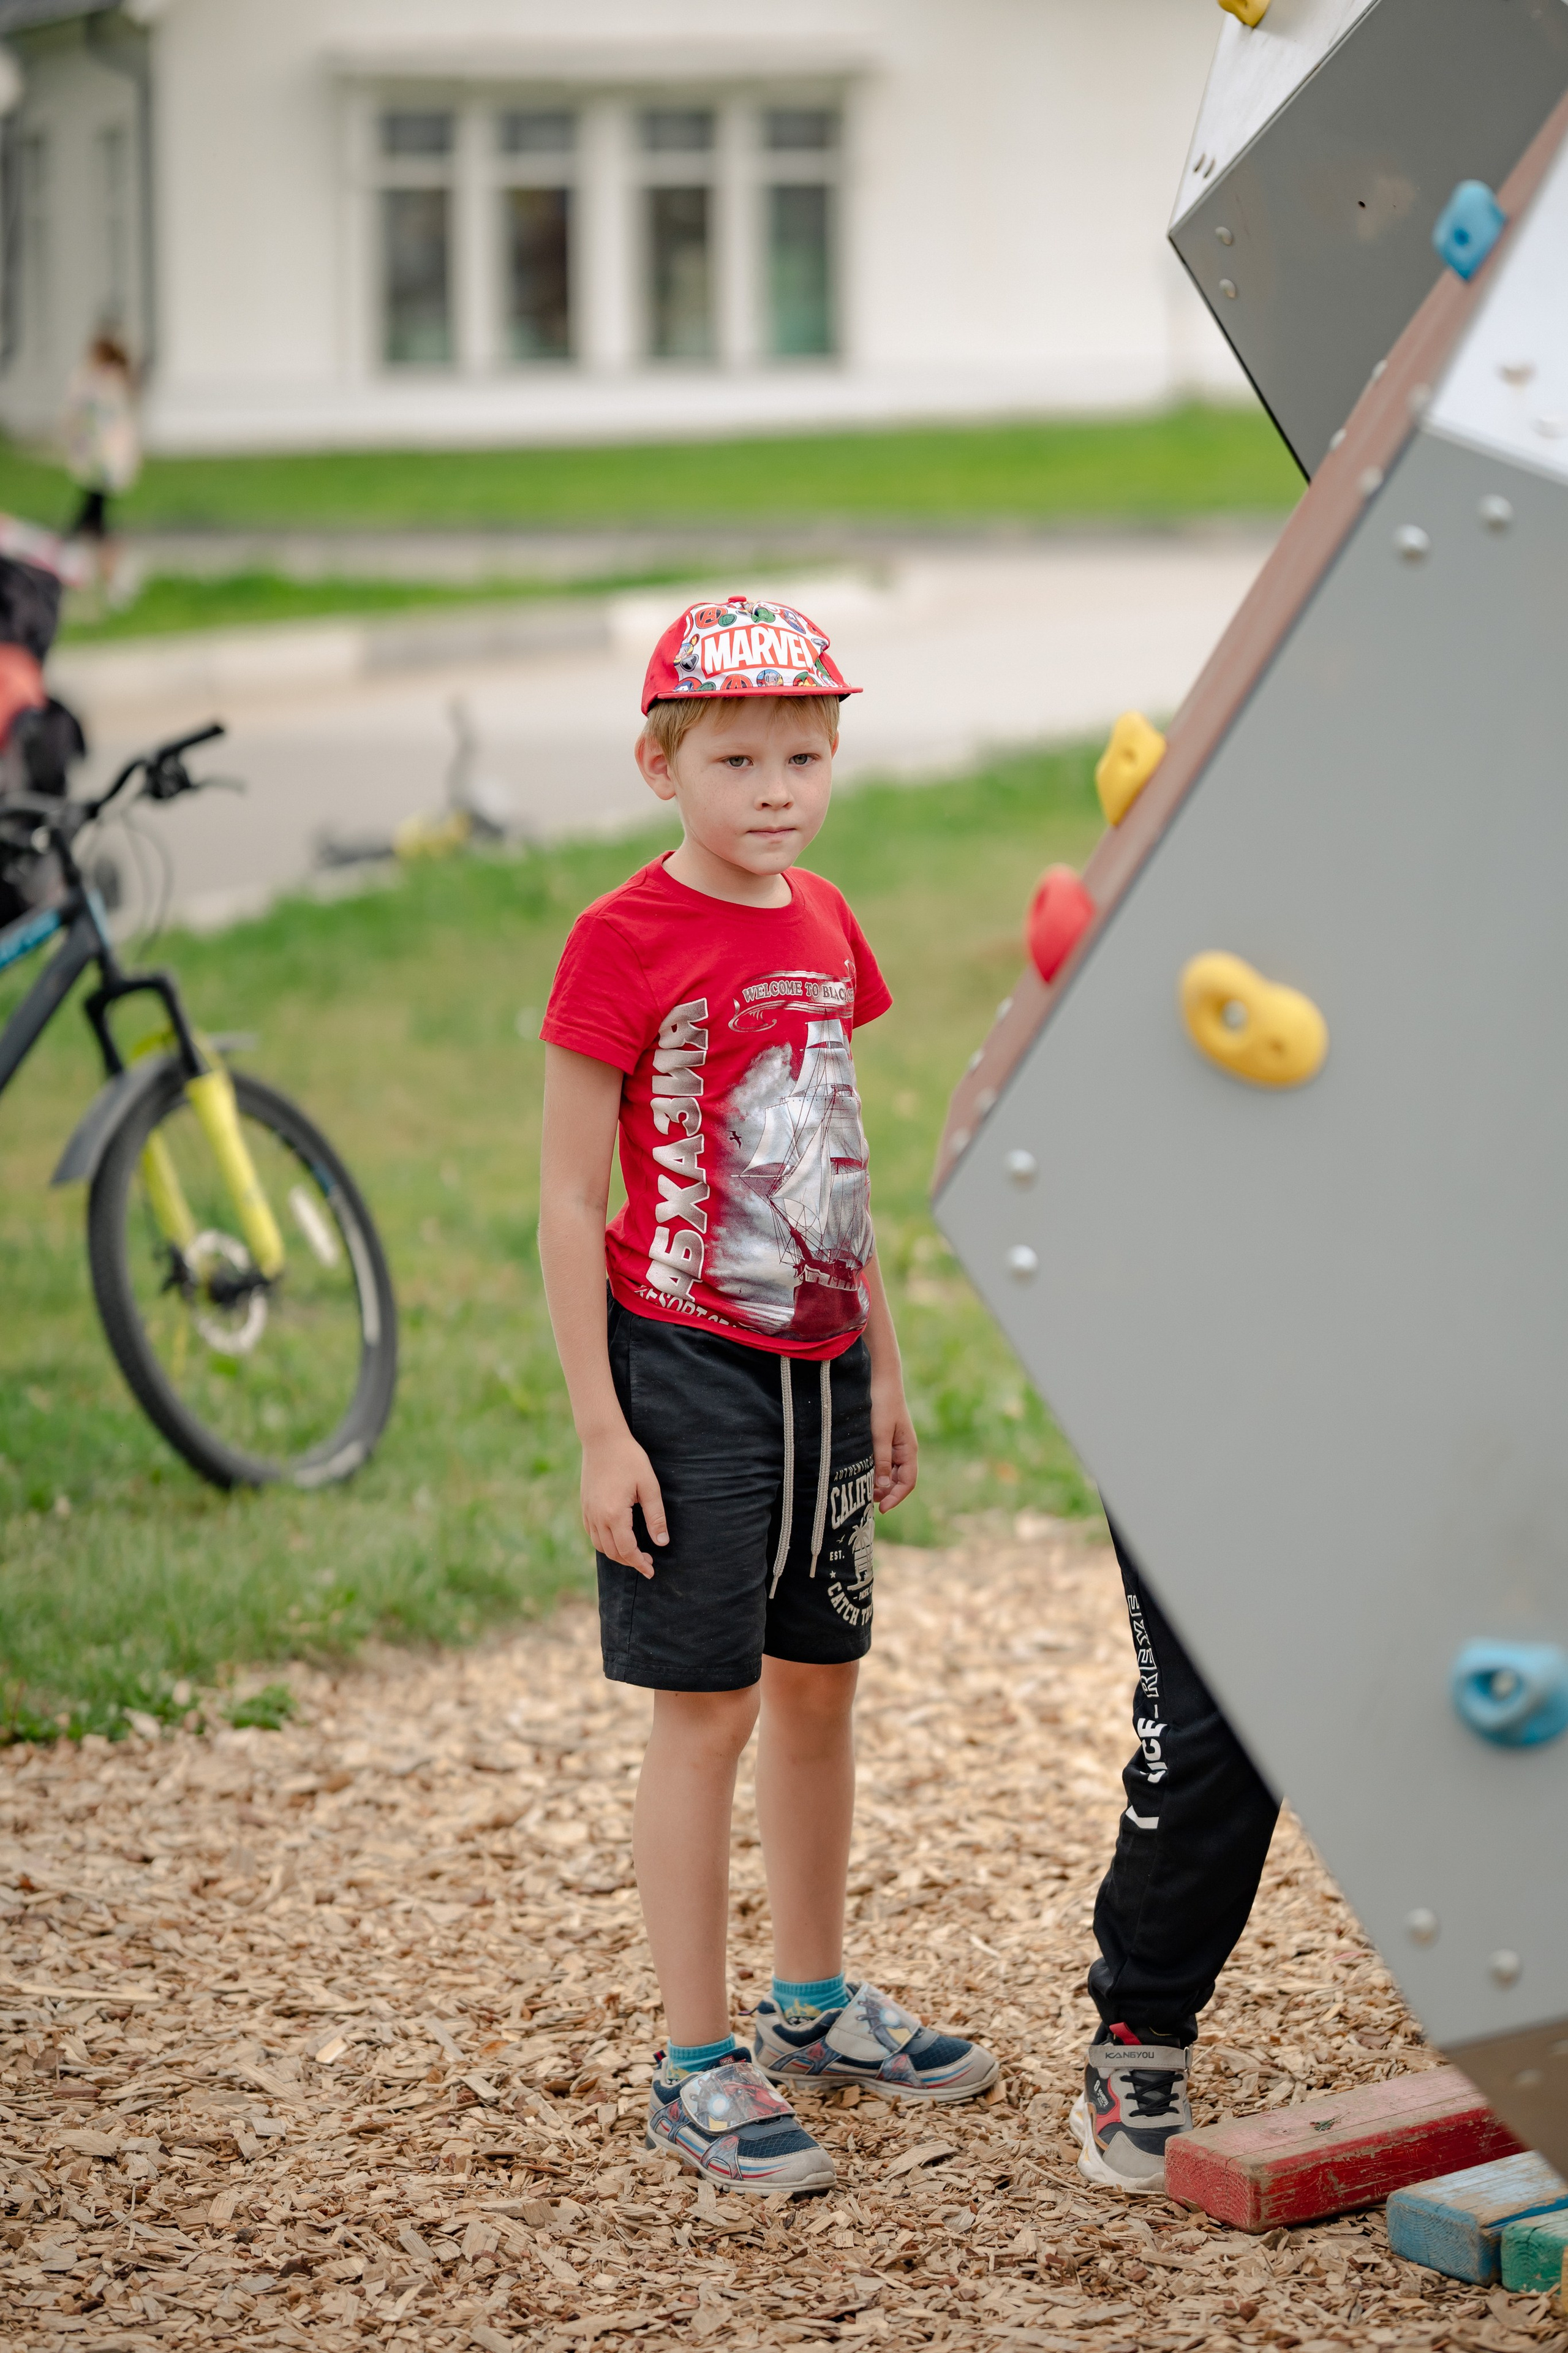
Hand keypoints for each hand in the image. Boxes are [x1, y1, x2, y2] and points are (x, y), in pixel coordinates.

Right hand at [581, 1430, 668, 1576]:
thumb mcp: (649, 1486)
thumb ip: (655, 1517)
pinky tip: (616, 1539)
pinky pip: (592, 1533)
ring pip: (600, 1545)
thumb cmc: (629, 1459)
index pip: (627, 1550)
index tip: (651, 1571)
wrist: (602, 1439)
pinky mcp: (584, 1505)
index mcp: (614, 1514)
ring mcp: (588, 1512)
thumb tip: (662, 1543)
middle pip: (612, 1552)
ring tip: (634, 1554)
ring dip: (617, 1554)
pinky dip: (604, 1543)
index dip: (640, 1563)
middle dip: (630, 1561)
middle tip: (647, 1562)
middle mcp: (597, 1517)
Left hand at [871, 1382, 917, 1513]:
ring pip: (888, 1472)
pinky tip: (860, 1470)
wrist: (881, 1378)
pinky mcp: (884, 1438)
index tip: (881, 1509)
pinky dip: (873, 1469)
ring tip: (861, 1487)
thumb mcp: (880, 1434)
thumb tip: (882, 1488)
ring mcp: (894, 1445)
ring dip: (878, 1482)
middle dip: (885, 1492)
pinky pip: (881, 1460)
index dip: (896, 1498)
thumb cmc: (882, 1404)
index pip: (908, 1482)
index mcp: (908, 1450)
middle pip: (898, 1480)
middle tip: (865, 1499)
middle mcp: (904, 1450)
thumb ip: (881, 1460)